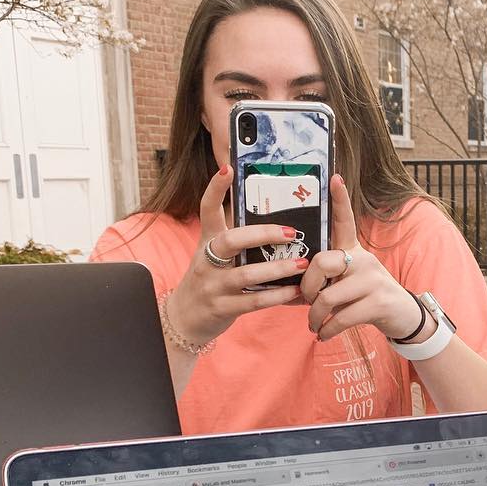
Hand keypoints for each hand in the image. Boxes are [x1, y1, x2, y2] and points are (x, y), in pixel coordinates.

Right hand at [166, 164, 309, 345]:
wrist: (184, 317)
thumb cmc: (209, 279)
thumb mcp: (214, 256)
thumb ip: (237, 240)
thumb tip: (274, 218)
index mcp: (207, 241)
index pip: (207, 209)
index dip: (215, 188)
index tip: (228, 168)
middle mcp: (206, 261)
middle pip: (231, 241)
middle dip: (263, 234)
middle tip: (291, 233)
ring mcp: (212, 285)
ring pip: (246, 274)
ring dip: (278, 269)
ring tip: (302, 264)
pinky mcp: (221, 308)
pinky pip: (253, 301)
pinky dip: (276, 296)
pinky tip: (294, 292)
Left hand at [302, 175, 423, 341]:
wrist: (402, 317)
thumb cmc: (364, 298)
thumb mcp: (348, 283)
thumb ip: (325, 280)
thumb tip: (291, 288)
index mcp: (353, 251)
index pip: (345, 222)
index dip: (340, 201)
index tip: (334, 178)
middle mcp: (364, 260)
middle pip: (321, 263)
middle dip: (307, 288)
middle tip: (307, 302)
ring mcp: (373, 280)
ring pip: (327, 297)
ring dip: (315, 317)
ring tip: (314, 325)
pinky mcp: (378, 302)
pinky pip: (341, 317)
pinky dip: (327, 330)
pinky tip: (324, 334)